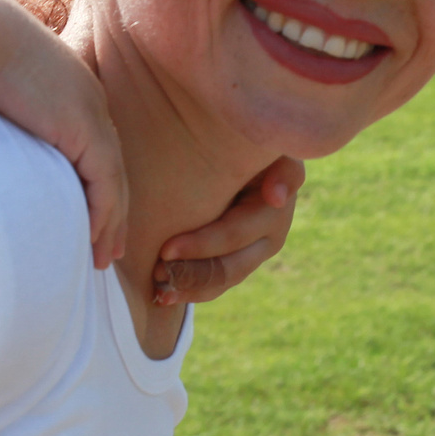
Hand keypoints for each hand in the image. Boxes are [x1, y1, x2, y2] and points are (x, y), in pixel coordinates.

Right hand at [0, 0, 125, 267]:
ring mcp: (90, 113)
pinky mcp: (84, 129)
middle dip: (112, 209)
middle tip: (108, 246)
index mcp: (66, 87)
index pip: (91, 143)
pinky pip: (105, 183)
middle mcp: (87, 99)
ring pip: (114, 180)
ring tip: (103, 257)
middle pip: (110, 164)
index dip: (94, 182)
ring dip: (111, 222)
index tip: (88, 214)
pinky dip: (103, 213)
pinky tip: (94, 239)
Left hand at [151, 156, 303, 305]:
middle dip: (190, 272)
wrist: (239, 150)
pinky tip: (163, 295)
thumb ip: (279, 165)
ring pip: (222, 281)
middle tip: (155, 270)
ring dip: (189, 287)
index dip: (201, 245)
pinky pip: (217, 285)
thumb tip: (277, 197)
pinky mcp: (241, 260)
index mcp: (273, 209)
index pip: (234, 234)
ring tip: (158, 289)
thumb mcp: (268, 149)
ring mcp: (256, 252)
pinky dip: (191, 292)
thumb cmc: (244, 140)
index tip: (165, 250)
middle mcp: (271, 236)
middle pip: (228, 267)